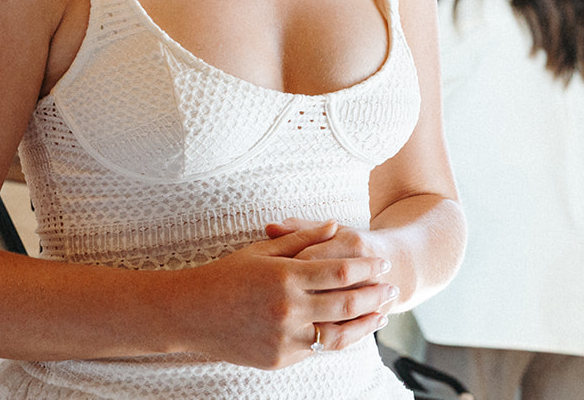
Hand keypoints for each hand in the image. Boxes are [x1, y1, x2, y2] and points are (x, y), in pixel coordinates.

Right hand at [181, 222, 396, 369]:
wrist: (191, 313)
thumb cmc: (225, 275)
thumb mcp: (262, 250)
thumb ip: (302, 239)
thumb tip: (335, 226)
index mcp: (285, 277)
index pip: (340, 272)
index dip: (366, 267)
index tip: (382, 263)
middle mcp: (288, 309)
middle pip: (347, 303)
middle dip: (374, 295)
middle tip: (392, 288)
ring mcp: (284, 338)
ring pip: (338, 334)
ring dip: (364, 324)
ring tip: (380, 315)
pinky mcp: (280, 359)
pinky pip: (316, 349)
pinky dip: (335, 339)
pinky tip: (348, 330)